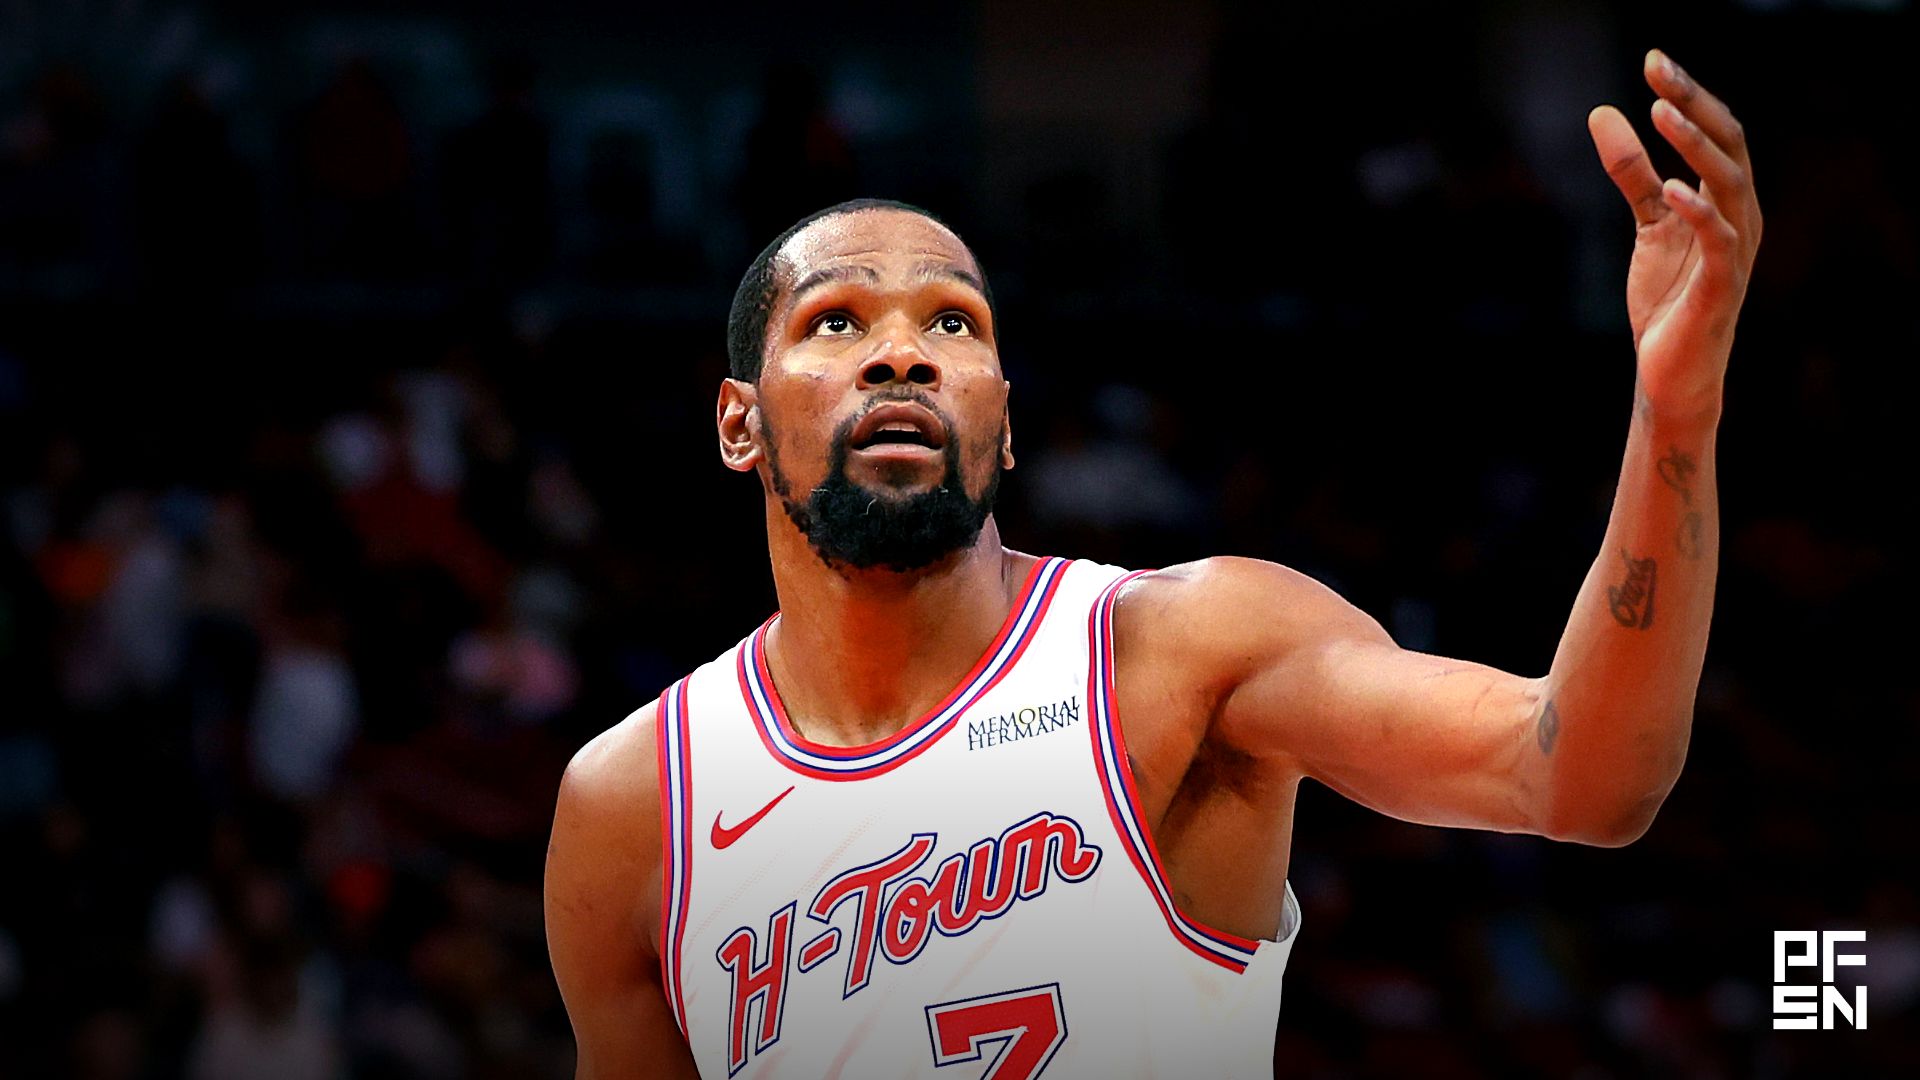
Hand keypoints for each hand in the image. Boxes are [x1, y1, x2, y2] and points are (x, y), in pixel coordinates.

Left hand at [1588, 50, 1761, 425]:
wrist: (1671, 371)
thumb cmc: (1668, 297)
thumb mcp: (1647, 224)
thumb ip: (1633, 171)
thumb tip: (1603, 112)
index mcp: (1729, 198)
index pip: (1718, 132)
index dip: (1689, 95)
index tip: (1653, 61)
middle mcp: (1741, 216)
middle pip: (1728, 144)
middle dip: (1693, 102)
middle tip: (1657, 68)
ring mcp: (1735, 251)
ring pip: (1727, 183)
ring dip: (1694, 145)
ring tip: (1661, 111)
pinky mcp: (1720, 287)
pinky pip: (1718, 241)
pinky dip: (1698, 211)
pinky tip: (1672, 189)